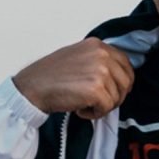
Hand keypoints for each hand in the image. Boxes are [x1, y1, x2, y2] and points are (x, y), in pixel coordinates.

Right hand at [13, 38, 134, 119]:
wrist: (32, 88)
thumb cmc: (51, 75)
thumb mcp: (78, 56)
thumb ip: (98, 60)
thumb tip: (117, 73)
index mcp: (98, 45)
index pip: (125, 63)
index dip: (123, 81)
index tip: (115, 90)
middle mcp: (102, 54)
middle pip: (126, 81)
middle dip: (116, 96)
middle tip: (99, 102)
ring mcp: (100, 71)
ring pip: (118, 97)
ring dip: (103, 106)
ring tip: (84, 104)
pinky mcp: (96, 89)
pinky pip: (107, 108)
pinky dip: (95, 114)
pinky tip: (80, 109)